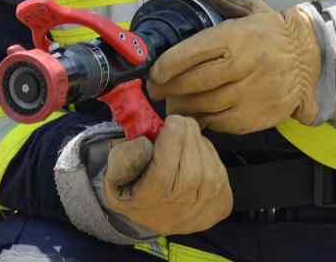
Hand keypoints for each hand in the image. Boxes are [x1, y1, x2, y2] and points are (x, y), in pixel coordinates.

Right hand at [102, 114, 231, 235]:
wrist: (158, 214)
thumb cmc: (135, 188)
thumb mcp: (114, 175)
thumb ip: (122, 157)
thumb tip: (145, 141)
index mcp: (149, 202)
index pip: (165, 171)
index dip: (171, 139)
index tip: (170, 122)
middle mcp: (178, 210)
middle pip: (192, 166)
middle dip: (187, 135)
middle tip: (179, 123)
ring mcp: (204, 210)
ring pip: (210, 166)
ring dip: (199, 144)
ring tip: (186, 140)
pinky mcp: (221, 205)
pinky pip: (221, 171)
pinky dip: (211, 156)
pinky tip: (197, 155)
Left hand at [147, 0, 321, 133]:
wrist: (312, 60)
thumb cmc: (272, 33)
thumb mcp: (249, 6)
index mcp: (238, 36)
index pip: (192, 53)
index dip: (167, 65)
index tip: (154, 71)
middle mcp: (244, 66)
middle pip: (193, 83)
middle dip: (168, 88)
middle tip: (156, 89)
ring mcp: (251, 95)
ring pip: (203, 106)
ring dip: (182, 105)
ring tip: (173, 101)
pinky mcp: (256, 118)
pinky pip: (220, 123)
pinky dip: (204, 119)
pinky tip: (198, 111)